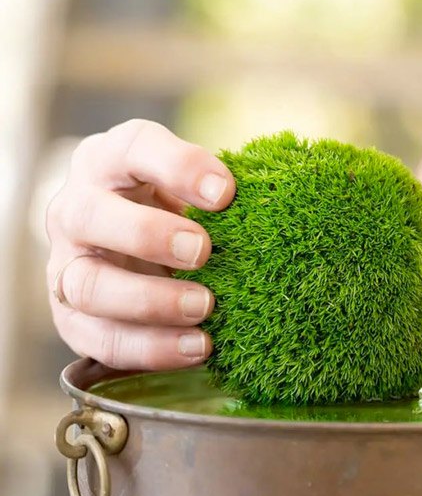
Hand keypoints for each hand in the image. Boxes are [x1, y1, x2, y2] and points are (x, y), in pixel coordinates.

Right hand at [46, 119, 235, 370]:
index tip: (225, 193)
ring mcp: (66, 266)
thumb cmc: (181, 216)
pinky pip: (100, 339)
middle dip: (147, 235)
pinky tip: (197, 347)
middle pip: (89, 215)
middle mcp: (76, 210)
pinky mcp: (72, 319)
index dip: (177, 167)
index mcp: (110, 163)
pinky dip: (150, 348)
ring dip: (150, 301)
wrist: (142, 260)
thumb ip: (221, 196)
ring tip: (205, 307)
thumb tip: (280, 211)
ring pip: (88, 285)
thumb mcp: (194, 193)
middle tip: (203, 251)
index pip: (133, 147)